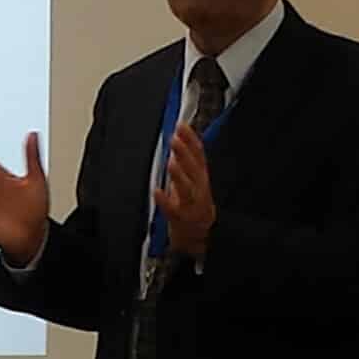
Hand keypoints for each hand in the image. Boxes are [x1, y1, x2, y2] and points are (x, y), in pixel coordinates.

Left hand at [153, 121, 215, 259]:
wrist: (198, 232)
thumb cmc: (193, 202)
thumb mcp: (194, 178)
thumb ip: (187, 159)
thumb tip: (178, 136)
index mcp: (201, 176)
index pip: (199, 154)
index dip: (191, 139)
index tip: (182, 126)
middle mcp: (198, 188)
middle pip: (194, 169)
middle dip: (185, 154)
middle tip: (175, 140)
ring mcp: (190, 203)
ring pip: (187, 189)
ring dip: (179, 175)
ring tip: (171, 163)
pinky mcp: (180, 217)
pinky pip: (172, 209)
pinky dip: (164, 200)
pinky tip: (157, 192)